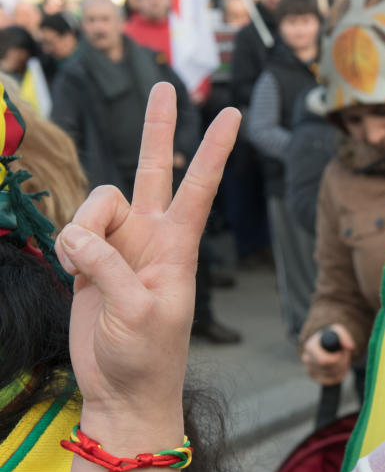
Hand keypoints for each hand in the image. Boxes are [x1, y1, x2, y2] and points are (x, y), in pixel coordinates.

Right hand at [55, 83, 239, 428]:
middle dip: (157, 128)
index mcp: (178, 245)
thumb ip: (106, 266)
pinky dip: (67, 245)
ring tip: (85, 268)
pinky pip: (72, 229)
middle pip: (153, 169)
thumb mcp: (137, 311)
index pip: (199, 185)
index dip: (213, 149)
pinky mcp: (89, 259)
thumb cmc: (147, 355)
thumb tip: (76, 236)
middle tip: (162, 84)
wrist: (122, 388)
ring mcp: (119, 244)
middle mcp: (151, 236)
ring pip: (95, 203)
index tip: (230, 114)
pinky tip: (73, 271)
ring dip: (82, 228)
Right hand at [301, 324, 355, 384]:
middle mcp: (307, 359)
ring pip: (332, 375)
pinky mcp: (315, 377)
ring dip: (342, 368)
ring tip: (341, 358)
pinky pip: (331, 381)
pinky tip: (339, 366)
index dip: (336, 358)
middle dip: (341, 362)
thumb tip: (351, 347)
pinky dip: (339, 374)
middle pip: (329, 369)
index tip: (341, 352)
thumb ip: (345, 337)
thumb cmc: (331, 336)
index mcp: (310, 346)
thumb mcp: (338, 331)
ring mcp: (310, 369)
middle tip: (344, 354)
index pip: (324, 361)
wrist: (324, 342)